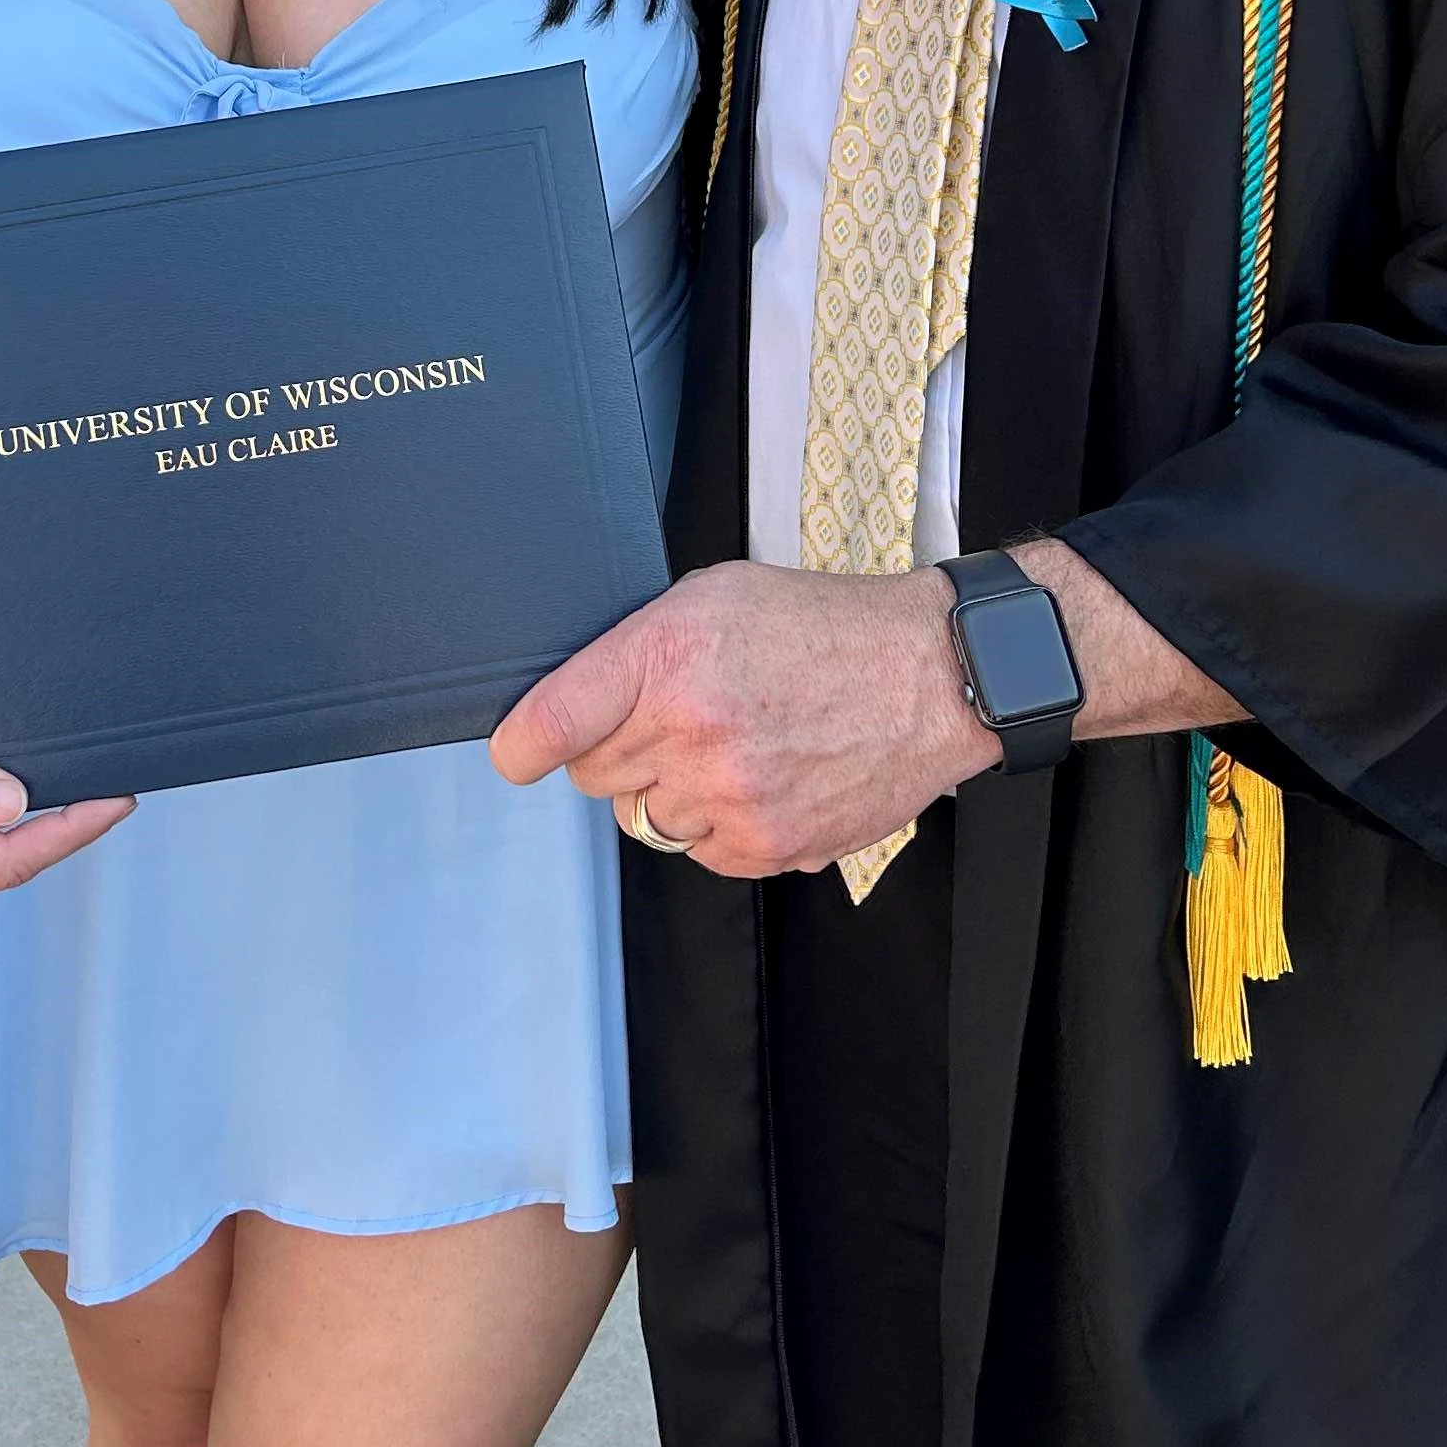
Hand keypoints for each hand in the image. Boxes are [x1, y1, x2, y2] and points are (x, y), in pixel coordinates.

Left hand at [490, 560, 994, 878]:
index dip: (523, 744)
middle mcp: (692, 730)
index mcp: (668, 656)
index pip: (554, 720)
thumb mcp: (714, 596)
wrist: (929, 675)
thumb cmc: (823, 627)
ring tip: (736, 744)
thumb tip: (569, 706)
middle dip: (621, 748)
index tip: (517, 754)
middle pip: (593, 774)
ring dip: (673, 790)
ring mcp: (729, 796)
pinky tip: (763, 777)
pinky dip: (718, 824)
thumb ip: (636, 648)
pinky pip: (699, 850)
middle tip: (680, 717)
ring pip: (645, 817)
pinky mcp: (765, 846)